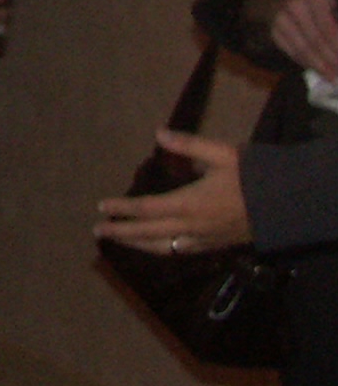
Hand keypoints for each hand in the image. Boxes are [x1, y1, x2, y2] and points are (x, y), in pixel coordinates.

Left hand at [96, 132, 251, 254]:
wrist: (288, 204)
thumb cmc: (254, 176)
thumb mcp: (222, 154)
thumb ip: (188, 146)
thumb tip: (159, 133)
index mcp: (189, 204)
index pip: (146, 209)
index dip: (122, 209)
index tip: (101, 207)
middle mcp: (191, 227)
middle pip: (148, 233)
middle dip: (121, 232)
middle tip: (97, 230)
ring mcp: (203, 240)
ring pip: (162, 248)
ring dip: (137, 244)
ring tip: (119, 240)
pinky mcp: (215, 246)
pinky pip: (181, 252)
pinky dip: (161, 250)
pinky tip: (155, 247)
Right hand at [253, 0, 337, 80]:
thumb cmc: (311, 3)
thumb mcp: (327, 3)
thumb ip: (334, 18)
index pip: (327, 28)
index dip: (335, 46)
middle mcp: (295, 8)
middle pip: (314, 40)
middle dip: (328, 59)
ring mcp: (281, 21)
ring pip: (301, 48)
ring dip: (317, 65)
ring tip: (329, 76)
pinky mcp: (273, 32)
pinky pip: (290, 51)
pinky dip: (304, 62)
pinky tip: (315, 69)